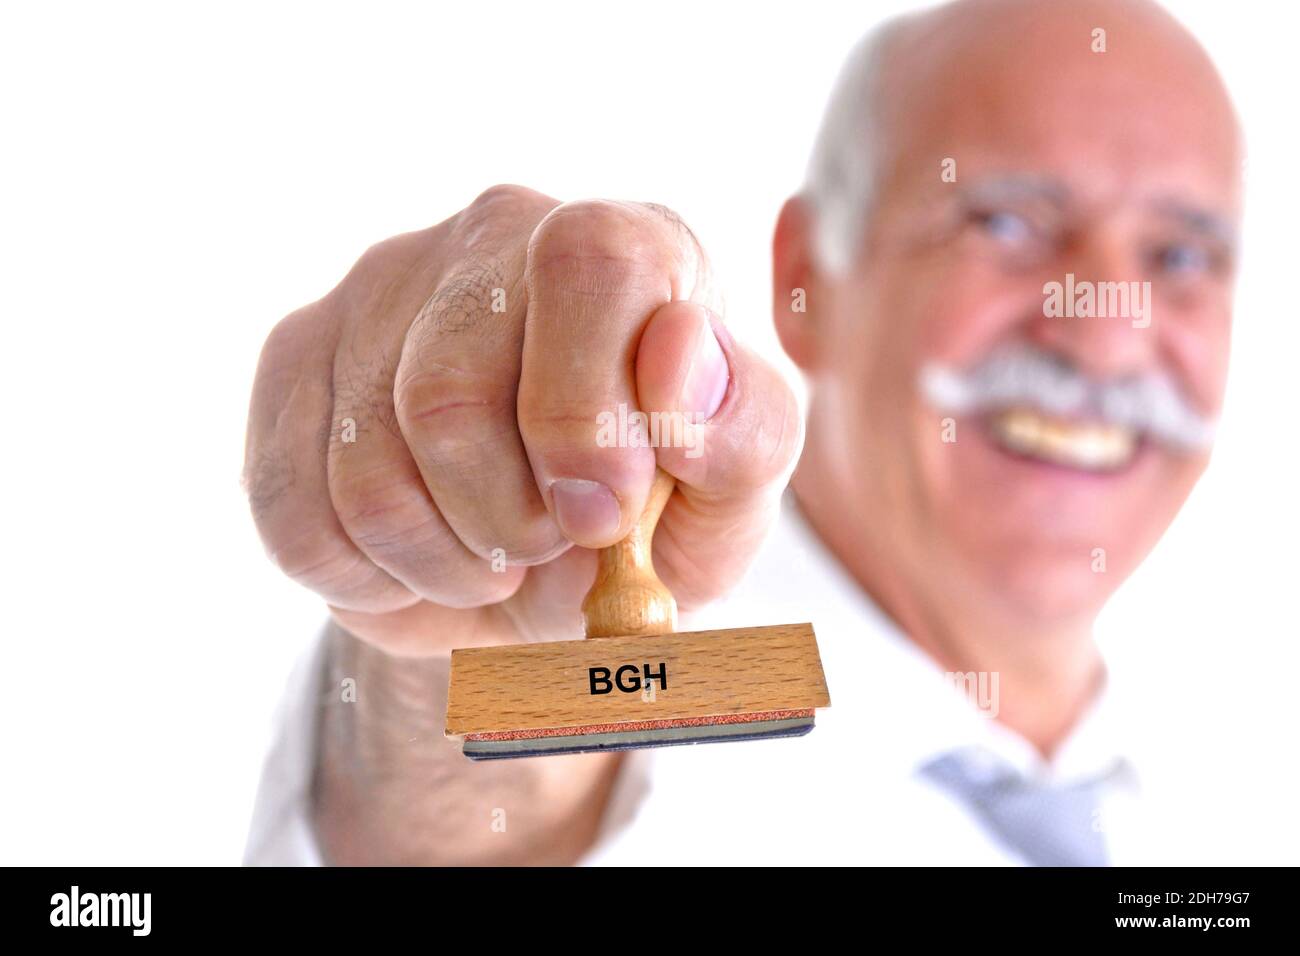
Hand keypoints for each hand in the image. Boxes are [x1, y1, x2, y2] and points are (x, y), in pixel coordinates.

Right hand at [244, 186, 801, 655]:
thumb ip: (743, 430)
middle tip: (553, 544)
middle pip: (449, 392)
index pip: (591, 264)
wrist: (538, 574)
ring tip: (495, 558)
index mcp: (631, 247)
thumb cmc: (650, 522)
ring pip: (367, 472)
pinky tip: (423, 557)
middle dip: (509, 521)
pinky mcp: (295, 357)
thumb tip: (681, 357)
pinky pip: (297, 517)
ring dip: (449, 563)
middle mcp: (496, 233)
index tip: (604, 514)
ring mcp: (379, 287)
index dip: (587, 412)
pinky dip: (373, 580)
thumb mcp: (729, 499)